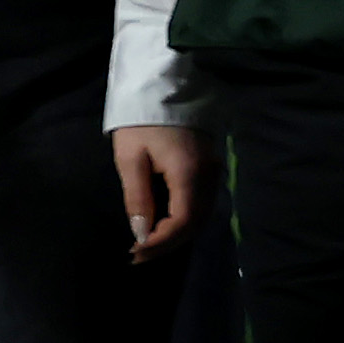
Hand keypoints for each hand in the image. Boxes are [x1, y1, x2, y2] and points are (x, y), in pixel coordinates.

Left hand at [107, 123, 203, 255]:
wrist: (163, 87)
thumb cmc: (141, 121)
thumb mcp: (130, 158)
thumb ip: (137, 198)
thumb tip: (141, 233)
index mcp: (188, 173)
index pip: (182, 220)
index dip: (161, 241)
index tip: (136, 251)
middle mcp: (208, 176)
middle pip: (196, 222)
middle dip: (168, 243)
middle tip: (138, 255)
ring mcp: (212, 171)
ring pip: (202, 215)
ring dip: (177, 234)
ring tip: (149, 244)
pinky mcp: (210, 167)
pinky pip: (202, 203)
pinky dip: (184, 220)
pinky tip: (164, 224)